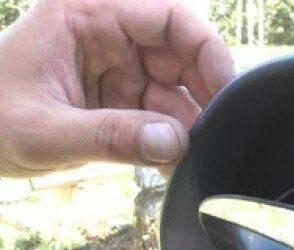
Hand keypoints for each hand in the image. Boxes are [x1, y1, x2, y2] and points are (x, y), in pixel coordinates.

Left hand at [0, 0, 234, 175]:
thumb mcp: (45, 130)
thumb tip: (176, 144)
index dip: (206, 49)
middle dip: (203, 95)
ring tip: (191, 160)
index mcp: (87, 17)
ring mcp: (114, 73)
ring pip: (174, 93)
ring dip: (186, 127)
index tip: (228, 90)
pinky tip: (174, 166)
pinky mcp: (116, 104)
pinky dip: (169, 143)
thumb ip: (111, 137)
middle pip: (180, 56)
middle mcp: (108, 39)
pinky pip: (157, 119)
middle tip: (216, 135)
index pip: (167, 18)